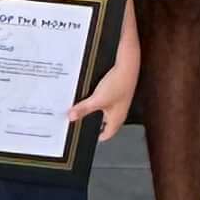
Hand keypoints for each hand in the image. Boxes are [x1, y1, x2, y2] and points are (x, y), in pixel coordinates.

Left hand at [72, 13, 141, 141]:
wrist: (128, 63)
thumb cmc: (119, 82)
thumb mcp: (97, 99)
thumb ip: (83, 109)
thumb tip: (71, 117)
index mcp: (116, 119)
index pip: (106, 134)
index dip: (95, 136)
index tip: (82, 136)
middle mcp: (117, 111)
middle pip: (102, 122)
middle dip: (89, 121)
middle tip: (76, 120)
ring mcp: (116, 100)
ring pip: (101, 109)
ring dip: (90, 108)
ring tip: (77, 105)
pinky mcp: (114, 90)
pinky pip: (101, 98)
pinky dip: (93, 97)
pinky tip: (85, 92)